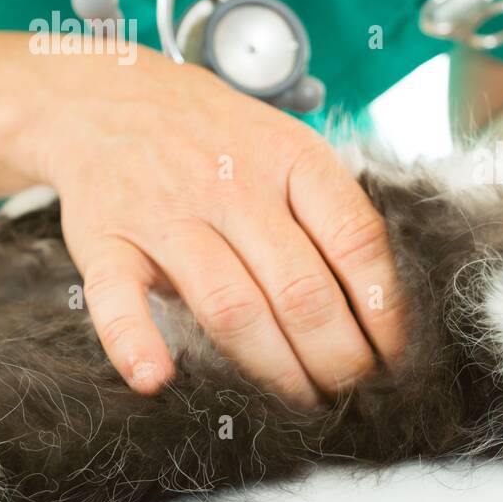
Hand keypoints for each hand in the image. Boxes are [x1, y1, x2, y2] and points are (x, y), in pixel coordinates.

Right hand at [19, 49, 405, 408]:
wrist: (113, 96)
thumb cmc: (222, 141)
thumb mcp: (291, 150)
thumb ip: (332, 216)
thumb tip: (386, 308)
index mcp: (294, 160)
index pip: (356, 243)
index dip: (385, 311)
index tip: (396, 357)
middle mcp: (234, 185)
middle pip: (301, 290)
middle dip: (339, 358)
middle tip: (356, 397)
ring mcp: (167, 213)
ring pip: (231, 307)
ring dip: (274, 369)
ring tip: (303, 405)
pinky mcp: (106, 239)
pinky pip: (117, 296)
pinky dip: (134, 341)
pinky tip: (158, 378)